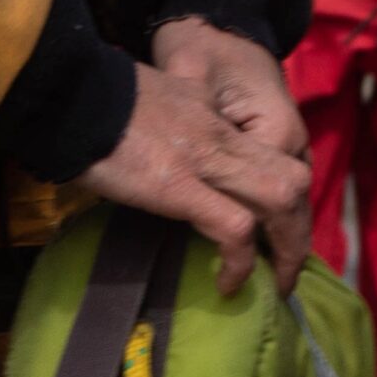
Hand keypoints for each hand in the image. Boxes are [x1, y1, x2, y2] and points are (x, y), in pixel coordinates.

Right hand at [74, 49, 312, 296]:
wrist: (77, 92)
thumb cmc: (106, 99)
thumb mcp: (160, 101)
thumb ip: (184, 123)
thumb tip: (182, 157)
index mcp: (216, 118)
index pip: (277, 155)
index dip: (287, 196)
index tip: (277, 230)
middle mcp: (222, 136)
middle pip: (292, 181)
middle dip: (299, 232)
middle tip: (286, 269)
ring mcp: (205, 159)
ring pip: (279, 200)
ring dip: (284, 250)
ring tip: (272, 284)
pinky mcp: (179, 186)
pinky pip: (233, 227)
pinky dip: (239, 261)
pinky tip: (226, 283)